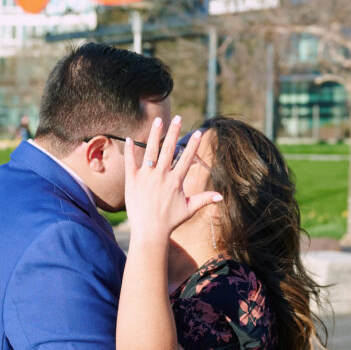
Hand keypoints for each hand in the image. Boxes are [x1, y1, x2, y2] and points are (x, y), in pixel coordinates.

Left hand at [124, 116, 221, 243]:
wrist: (149, 232)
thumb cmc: (170, 221)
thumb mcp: (189, 209)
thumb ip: (204, 199)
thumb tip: (221, 197)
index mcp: (176, 181)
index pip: (186, 158)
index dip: (193, 145)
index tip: (198, 132)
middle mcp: (162, 175)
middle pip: (169, 149)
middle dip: (174, 132)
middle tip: (178, 117)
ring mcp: (146, 177)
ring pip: (151, 151)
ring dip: (155, 134)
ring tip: (158, 120)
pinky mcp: (133, 180)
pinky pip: (130, 162)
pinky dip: (130, 150)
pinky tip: (129, 138)